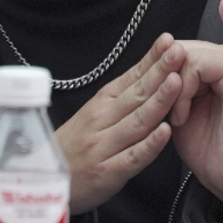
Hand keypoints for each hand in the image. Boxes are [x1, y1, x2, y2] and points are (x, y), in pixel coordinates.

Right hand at [54, 35, 190, 213]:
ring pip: (137, 121)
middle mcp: (101, 120)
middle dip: (160, 71)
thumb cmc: (74, 146)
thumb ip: (121, 97)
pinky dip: (149, 144)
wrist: (44, 181)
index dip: (151, 59)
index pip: (131, 77)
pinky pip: (132, 157)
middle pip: (137, 94)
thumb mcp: (93, 114)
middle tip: (179, 52)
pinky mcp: (108, 172)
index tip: (169, 41)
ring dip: (158, 100)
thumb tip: (150, 71)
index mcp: (101, 103)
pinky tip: (165, 132)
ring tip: (177, 82)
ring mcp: (104, 146)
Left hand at [165, 0, 222, 215]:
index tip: (159, 98)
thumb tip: (161, 58)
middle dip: (169, 82)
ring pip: (195, 57)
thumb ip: (172, 83)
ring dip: (180, 90)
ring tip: (182, 117)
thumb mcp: (180, 108)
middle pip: (184, 51)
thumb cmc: (208, 146)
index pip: (178, 50)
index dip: (162, 68)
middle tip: (174, 114)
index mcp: (212, 69)